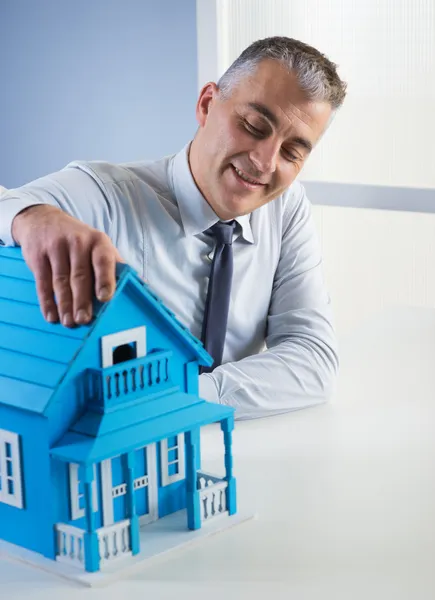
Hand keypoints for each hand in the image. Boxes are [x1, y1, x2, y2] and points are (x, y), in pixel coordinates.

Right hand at [12, 205, 123, 326]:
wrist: (44, 220)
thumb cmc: (80, 241)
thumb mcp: (99, 244)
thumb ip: (115, 264)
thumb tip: (141, 285)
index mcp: (98, 242)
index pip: (103, 261)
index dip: (105, 280)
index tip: (105, 298)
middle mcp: (78, 242)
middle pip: (80, 276)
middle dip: (82, 301)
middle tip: (84, 319)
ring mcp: (56, 248)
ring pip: (61, 282)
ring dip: (65, 305)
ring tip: (69, 322)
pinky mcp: (37, 256)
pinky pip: (42, 283)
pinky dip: (47, 302)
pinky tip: (52, 315)